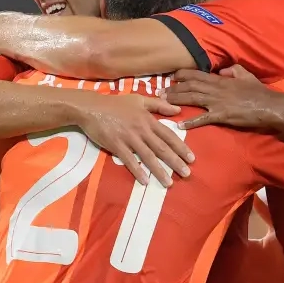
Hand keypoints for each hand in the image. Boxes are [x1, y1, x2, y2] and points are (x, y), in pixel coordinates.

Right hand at [77, 93, 192, 187]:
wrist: (91, 107)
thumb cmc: (115, 103)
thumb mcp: (139, 99)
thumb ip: (159, 105)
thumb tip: (178, 110)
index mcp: (148, 120)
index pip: (169, 135)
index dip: (181, 147)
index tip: (192, 158)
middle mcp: (141, 130)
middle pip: (162, 148)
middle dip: (175, 162)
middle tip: (187, 174)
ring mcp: (129, 138)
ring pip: (148, 156)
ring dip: (159, 170)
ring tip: (169, 183)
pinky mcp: (116, 145)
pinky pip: (129, 160)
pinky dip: (137, 171)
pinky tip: (145, 181)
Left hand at [164, 66, 281, 128]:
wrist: (268, 106)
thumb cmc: (258, 92)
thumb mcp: (246, 75)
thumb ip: (233, 71)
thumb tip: (221, 71)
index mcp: (221, 80)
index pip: (197, 75)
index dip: (183, 75)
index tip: (172, 76)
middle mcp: (216, 89)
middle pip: (190, 87)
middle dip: (174, 88)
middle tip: (160, 92)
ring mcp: (217, 103)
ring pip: (193, 99)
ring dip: (177, 100)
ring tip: (164, 103)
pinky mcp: (221, 116)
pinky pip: (203, 119)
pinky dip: (191, 122)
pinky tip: (180, 124)